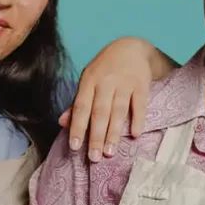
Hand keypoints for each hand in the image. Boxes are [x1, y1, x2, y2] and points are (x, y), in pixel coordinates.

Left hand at [59, 36, 157, 160]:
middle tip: (94, 157)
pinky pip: (139, 104)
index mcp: (89, 80)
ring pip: (118, 111)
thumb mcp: (89, 80)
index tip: (74, 147)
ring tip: (109, 152)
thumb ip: (78, 102)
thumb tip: (62, 123)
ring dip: (114, 133)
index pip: (81, 107)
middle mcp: (105, 81)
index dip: (77, 127)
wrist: (131, 47)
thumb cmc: (106, 68)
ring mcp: (125, 82)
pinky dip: (137, 120)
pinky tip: (135, 135)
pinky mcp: (142, 83)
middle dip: (96, 136)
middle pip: (99, 112)